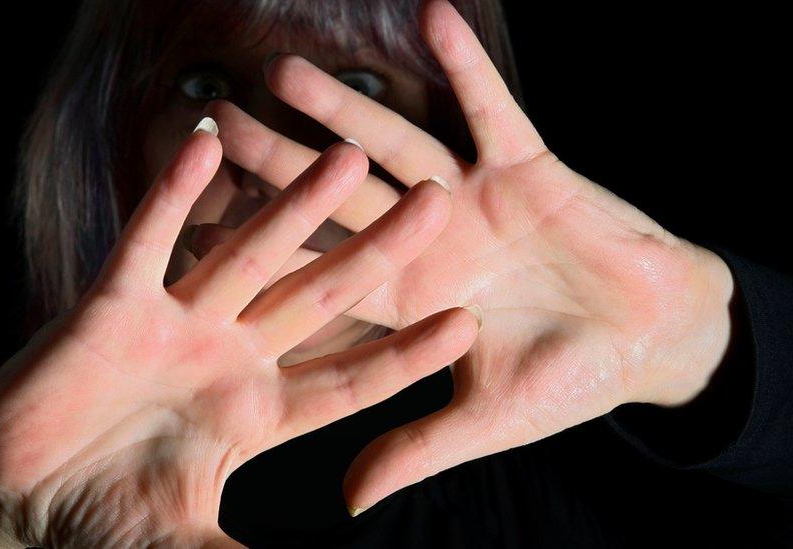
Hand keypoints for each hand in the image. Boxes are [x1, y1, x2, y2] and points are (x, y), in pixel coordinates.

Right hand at [0, 123, 479, 546]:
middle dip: (376, 250)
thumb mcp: (195, 547)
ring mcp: (176, 325)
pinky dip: (174, 195)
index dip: (405, 354)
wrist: (12, 502)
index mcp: (257, 414)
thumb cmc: (100, 529)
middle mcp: (228, 358)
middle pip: (319, 296)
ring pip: (248, 253)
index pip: (348, 379)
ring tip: (345, 155)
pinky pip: (148, 239)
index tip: (464, 323)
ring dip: (293, 204)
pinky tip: (206, 144)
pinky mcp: (113, 305)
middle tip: (435, 201)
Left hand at [192, 0, 734, 514]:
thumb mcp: (487, 419)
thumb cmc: (571, 380)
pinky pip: (491, 110)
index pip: (322, 271)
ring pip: (398, 145)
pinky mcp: (526, 169)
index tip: (199, 228)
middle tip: (220, 122)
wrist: (653, 339)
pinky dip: (465, 68)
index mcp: (411, 297)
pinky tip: (432, 17)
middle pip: (340, 198)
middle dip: (283, 162)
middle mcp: (429, 240)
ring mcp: (473, 199)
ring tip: (286, 71)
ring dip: (346, 108)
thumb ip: (414, 448)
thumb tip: (346, 505)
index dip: (264, 253)